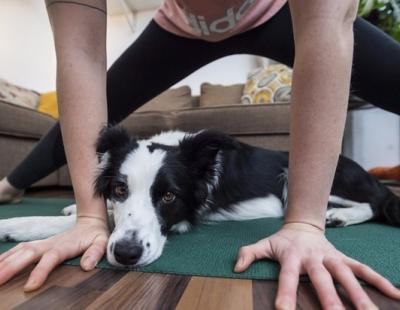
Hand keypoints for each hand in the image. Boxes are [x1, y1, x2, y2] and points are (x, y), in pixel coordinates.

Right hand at [0, 216, 108, 290]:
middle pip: (28, 253)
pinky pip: (18, 250)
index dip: (40, 271)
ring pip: (19, 250)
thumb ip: (95, 253)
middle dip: (11, 267)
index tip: (29, 286)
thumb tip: (87, 266)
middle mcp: (50, 244)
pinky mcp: (38, 245)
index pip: (50, 258)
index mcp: (65, 246)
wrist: (89, 221)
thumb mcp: (102, 242)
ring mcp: (42, 243)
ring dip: (4, 261)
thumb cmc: (95, 234)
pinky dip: (5, 256)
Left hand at [234, 222, 399, 309]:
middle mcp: (314, 258)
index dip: (286, 294)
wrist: (304, 224)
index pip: (287, 277)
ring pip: (347, 276)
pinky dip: (380, 281)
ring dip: (359, 295)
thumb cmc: (282, 240)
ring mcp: (332, 258)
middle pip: (322, 279)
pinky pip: (363, 269)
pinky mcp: (344, 258)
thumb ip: (249, 253)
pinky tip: (395, 295)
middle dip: (330, 298)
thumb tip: (236, 267)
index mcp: (292, 256)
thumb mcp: (264, 244)